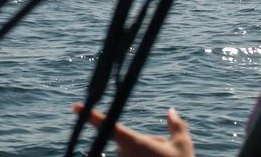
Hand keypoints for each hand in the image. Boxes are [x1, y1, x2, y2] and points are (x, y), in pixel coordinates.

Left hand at [72, 103, 194, 156]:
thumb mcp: (183, 145)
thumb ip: (176, 126)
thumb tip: (171, 111)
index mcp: (135, 144)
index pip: (109, 126)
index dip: (91, 116)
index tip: (76, 107)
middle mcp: (124, 156)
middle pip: (129, 142)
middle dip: (144, 144)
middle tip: (162, 153)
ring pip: (129, 155)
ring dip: (142, 155)